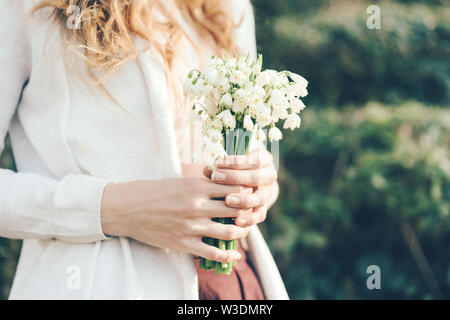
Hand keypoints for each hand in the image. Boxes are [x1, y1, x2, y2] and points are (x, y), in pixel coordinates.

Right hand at [100, 178, 252, 263]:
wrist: (127, 208)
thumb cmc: (154, 191)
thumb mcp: (179, 180)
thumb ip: (202, 183)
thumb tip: (224, 184)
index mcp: (196, 186)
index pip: (233, 188)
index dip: (246, 192)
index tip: (250, 194)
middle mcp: (197, 206)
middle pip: (235, 209)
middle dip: (248, 212)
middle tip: (251, 213)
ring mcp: (191, 226)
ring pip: (228, 231)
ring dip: (241, 232)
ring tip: (244, 230)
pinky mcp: (183, 243)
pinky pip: (212, 252)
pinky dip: (227, 255)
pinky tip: (235, 255)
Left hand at [203, 148, 277, 227]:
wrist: (245, 181)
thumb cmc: (234, 168)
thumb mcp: (230, 163)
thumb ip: (220, 166)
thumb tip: (206, 169)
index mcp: (264, 160)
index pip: (254, 160)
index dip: (236, 162)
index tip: (217, 163)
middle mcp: (269, 177)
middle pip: (256, 178)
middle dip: (236, 178)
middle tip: (216, 177)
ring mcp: (267, 194)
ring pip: (260, 198)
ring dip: (244, 199)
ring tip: (228, 200)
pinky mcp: (263, 209)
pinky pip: (259, 215)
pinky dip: (249, 219)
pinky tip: (237, 220)